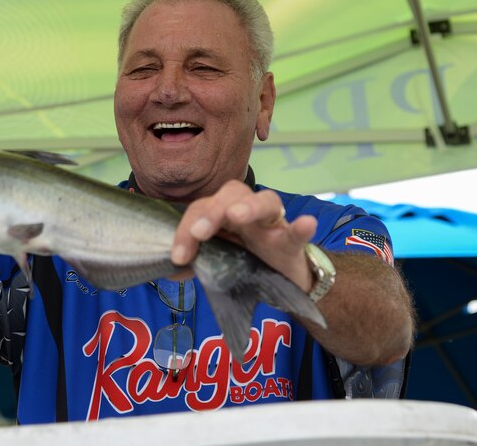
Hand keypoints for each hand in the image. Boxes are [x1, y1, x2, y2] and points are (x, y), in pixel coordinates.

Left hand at [171, 180, 316, 291]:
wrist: (284, 281)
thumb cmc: (247, 262)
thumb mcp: (219, 261)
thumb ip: (197, 261)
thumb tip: (170, 269)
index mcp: (225, 213)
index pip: (202, 208)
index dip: (185, 229)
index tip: (178, 256)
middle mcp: (249, 211)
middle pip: (231, 194)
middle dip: (212, 211)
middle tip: (199, 233)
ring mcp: (273, 225)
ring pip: (266, 201)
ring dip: (250, 206)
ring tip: (237, 215)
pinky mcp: (294, 244)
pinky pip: (297, 232)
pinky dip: (302, 227)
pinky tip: (306, 224)